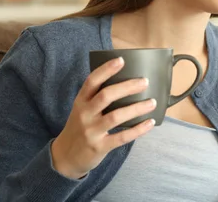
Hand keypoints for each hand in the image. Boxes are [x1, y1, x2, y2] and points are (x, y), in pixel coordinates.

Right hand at [51, 57, 156, 178]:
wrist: (65, 158)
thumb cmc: (80, 127)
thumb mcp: (83, 110)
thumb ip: (98, 97)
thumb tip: (128, 82)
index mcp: (81, 101)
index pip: (92, 81)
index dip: (106, 70)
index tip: (121, 60)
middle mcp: (84, 114)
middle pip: (106, 96)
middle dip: (127, 87)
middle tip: (144, 82)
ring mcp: (91, 131)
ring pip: (116, 116)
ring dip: (136, 108)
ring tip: (152, 102)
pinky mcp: (99, 147)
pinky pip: (121, 137)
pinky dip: (138, 130)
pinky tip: (150, 123)